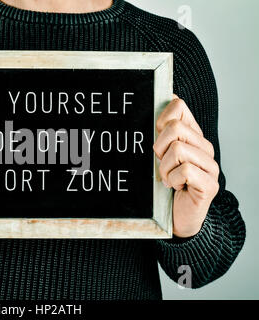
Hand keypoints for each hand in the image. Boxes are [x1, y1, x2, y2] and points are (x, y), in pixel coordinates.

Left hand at [153, 95, 218, 237]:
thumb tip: (167, 96)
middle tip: (160, 164)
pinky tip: (175, 187)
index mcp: (192, 135)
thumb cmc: (164, 184)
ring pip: (177, 149)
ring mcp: (210, 165)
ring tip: (167, 178)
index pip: (178, 106)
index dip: (161, 120)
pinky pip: (184, 171)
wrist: (175, 216)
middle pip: (175, 128)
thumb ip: (162, 131)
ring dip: (163, 168)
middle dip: (158, 149)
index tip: (157, 138)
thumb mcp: (158, 154)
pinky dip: (172, 180)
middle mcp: (204, 147)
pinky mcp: (210, 184)